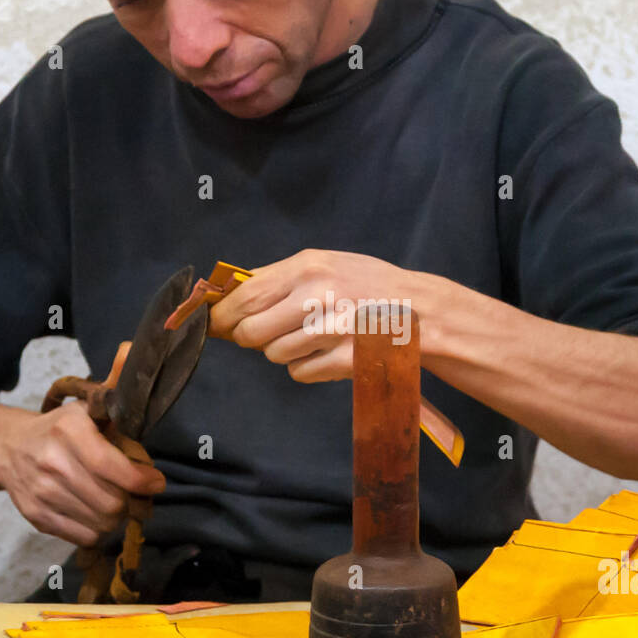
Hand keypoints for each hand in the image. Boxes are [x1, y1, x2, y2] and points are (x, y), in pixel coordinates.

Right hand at [0, 401, 165, 545]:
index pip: (114, 468)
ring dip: (116, 517)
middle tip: (137, 495)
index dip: (143, 481)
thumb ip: (113, 385)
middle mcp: (53, 462)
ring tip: (117, 502)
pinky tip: (95, 512)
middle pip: (112, 502)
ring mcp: (42, 492)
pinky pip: (82, 536)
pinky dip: (96, 529)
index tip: (155, 482)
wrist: (6, 447)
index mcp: (69, 430)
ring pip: (100, 523)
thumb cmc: (58, 428)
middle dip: (132, 502)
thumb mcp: (85, 406)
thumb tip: (132, 352)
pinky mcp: (36, 516)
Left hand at [209, 248, 426, 381]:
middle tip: (264, 336)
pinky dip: (307, 368)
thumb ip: (284, 277)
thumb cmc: (373, 286)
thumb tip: (234, 293)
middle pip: (251, 331)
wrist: (423, 311)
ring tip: (311, 339)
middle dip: (250, 339)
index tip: (214, 323)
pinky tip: (328, 353)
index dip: (223, 314)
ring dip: (284, 352)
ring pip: (274, 355)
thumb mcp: (330, 265)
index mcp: (309, 267)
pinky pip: (299, 373)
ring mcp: (330, 330)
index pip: (245, 294)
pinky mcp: (342, 360)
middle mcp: (317, 295)